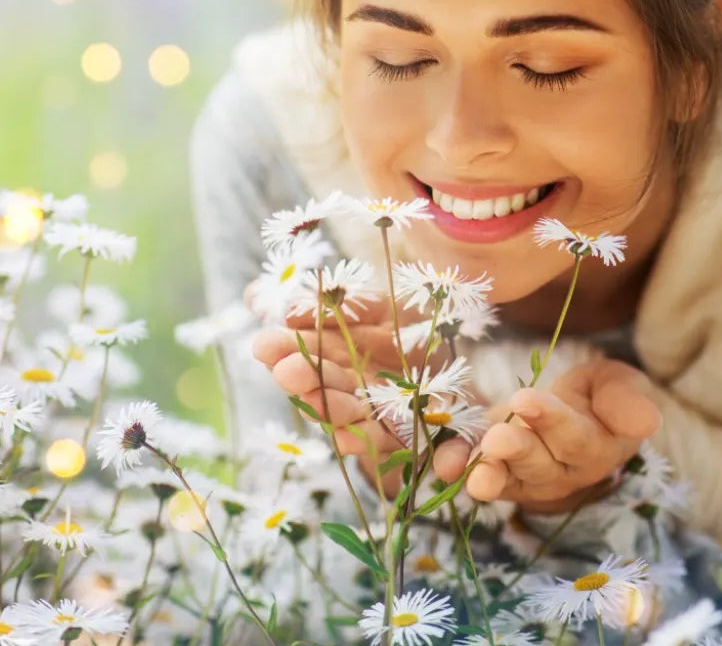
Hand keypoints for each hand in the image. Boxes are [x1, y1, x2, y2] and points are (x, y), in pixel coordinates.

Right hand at [248, 281, 473, 491]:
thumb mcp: (372, 306)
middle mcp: (351, 391)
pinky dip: (366, 440)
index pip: (305, 357)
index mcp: (337, 359)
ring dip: (332, 410)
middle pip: (325, 388)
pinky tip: (347, 436)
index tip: (263, 344)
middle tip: (285, 369)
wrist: (457, 354)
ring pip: (350, 416)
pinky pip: (388, 441)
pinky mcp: (409, 435)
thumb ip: (324, 303)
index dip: (284, 351)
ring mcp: (377, 415)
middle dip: (306, 379)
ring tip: (318, 399)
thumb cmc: (406, 328)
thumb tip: (250, 294)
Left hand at [443, 359, 660, 511]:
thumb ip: (626, 401)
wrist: (575, 410)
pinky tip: (444, 463)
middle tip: (496, 440)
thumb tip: (647, 420)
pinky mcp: (495, 468)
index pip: (574, 438)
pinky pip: (477, 472)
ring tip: (472, 473)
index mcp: (595, 447)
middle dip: (515, 452)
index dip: (551, 421)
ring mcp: (525, 474)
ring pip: (508, 477)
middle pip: (537, 464)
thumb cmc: (601, 396)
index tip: (526, 399)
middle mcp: (559, 469)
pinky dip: (458, 467)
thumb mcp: (619, 386)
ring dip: (488, 474)